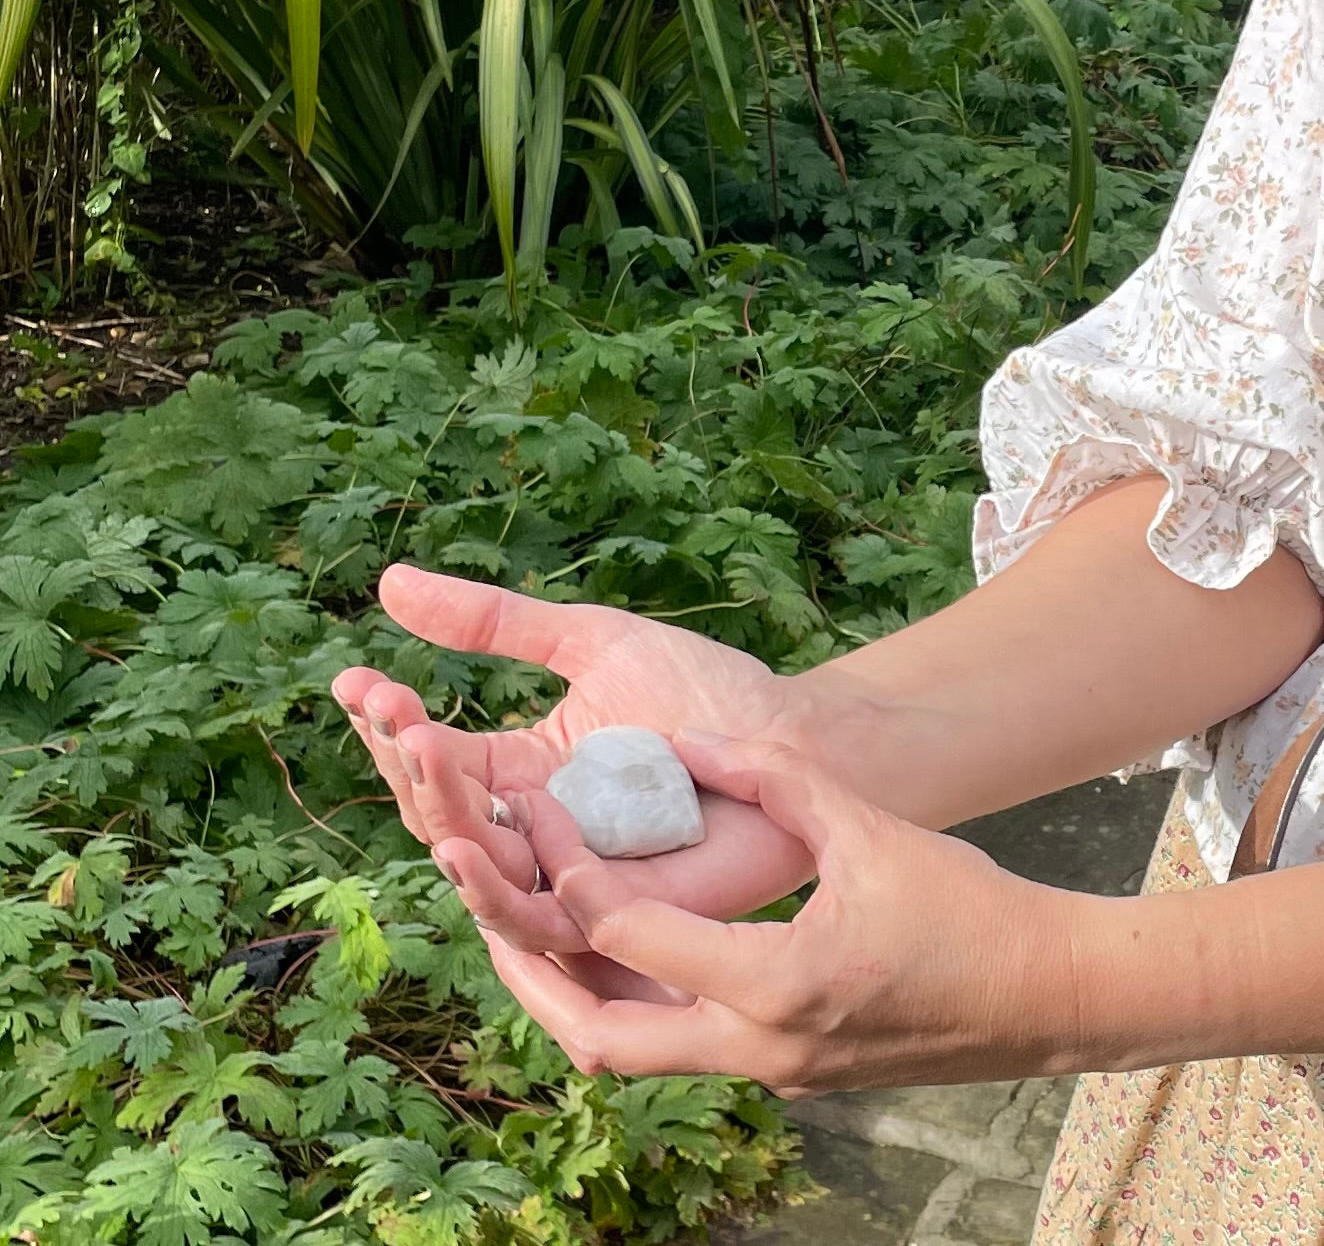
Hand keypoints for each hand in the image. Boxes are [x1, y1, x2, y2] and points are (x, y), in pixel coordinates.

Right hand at [332, 564, 821, 950]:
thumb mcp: (588, 641)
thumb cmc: (704, 691)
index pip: (434, 760)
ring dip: (440, 818)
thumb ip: (495, 622)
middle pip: (443, 816)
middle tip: (391, 708)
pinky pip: (539, 917)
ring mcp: (571, 874)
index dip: (388, 724)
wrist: (794, 737)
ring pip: (478, 871)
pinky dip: (498, 885)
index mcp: (522, 770)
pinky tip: (471, 836)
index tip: (353, 679)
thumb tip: (388, 583)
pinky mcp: (613, 914)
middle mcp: (535, 828)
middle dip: (407, 764)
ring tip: (417, 753)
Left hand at [466, 733, 1091, 1095]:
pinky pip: (686, 1046)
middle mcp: (762, 1047)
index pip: (628, 936)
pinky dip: (640, 1001)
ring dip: (580, 995)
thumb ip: (770, 775)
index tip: (539, 821)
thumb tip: (685, 738)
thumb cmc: (969, 908)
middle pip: (599, 1038)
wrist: (1049, 993)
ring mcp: (775, 1071)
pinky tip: (632, 946)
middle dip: (533, 976)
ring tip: (543, 928)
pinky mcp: (792, 1072)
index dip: (572, 872)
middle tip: (489, 913)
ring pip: (636, 1053)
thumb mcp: (865, 827)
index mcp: (778, 981)